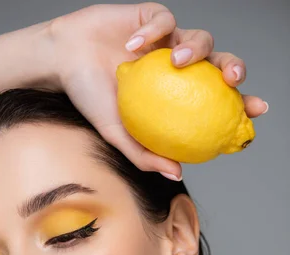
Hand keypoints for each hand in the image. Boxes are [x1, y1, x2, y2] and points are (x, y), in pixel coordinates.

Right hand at [49, 3, 268, 180]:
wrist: (63, 62)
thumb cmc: (91, 99)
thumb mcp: (117, 134)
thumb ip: (146, 154)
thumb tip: (178, 174)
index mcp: (177, 95)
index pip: (216, 99)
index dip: (240, 103)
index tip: (256, 110)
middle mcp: (177, 67)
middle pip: (220, 63)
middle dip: (234, 67)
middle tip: (232, 79)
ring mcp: (166, 40)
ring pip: (200, 37)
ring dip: (194, 48)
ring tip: (174, 61)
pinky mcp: (151, 16)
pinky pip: (164, 19)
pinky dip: (152, 32)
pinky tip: (133, 46)